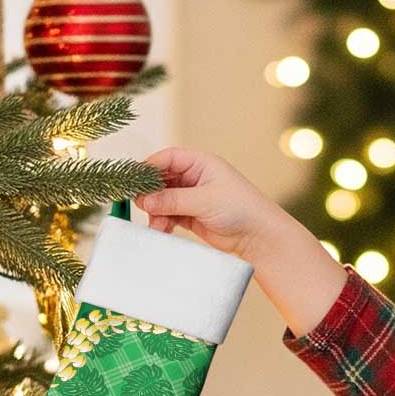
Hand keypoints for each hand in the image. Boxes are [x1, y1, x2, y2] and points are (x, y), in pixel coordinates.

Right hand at [134, 146, 284, 264]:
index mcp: (201, 163)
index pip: (167, 158)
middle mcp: (195, 177)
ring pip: (164, 200)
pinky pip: (170, 215)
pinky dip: (163, 222)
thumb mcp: (204, 201)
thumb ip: (173, 200)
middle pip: (162, 180)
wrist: (259, 237)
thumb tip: (144, 200)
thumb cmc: (241, 209)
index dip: (149, 168)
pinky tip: (162, 230)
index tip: (135, 182)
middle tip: (141, 206)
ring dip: (156, 212)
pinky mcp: (193, 216)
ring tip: (156, 226)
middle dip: (150, 194)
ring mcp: (193, 197)